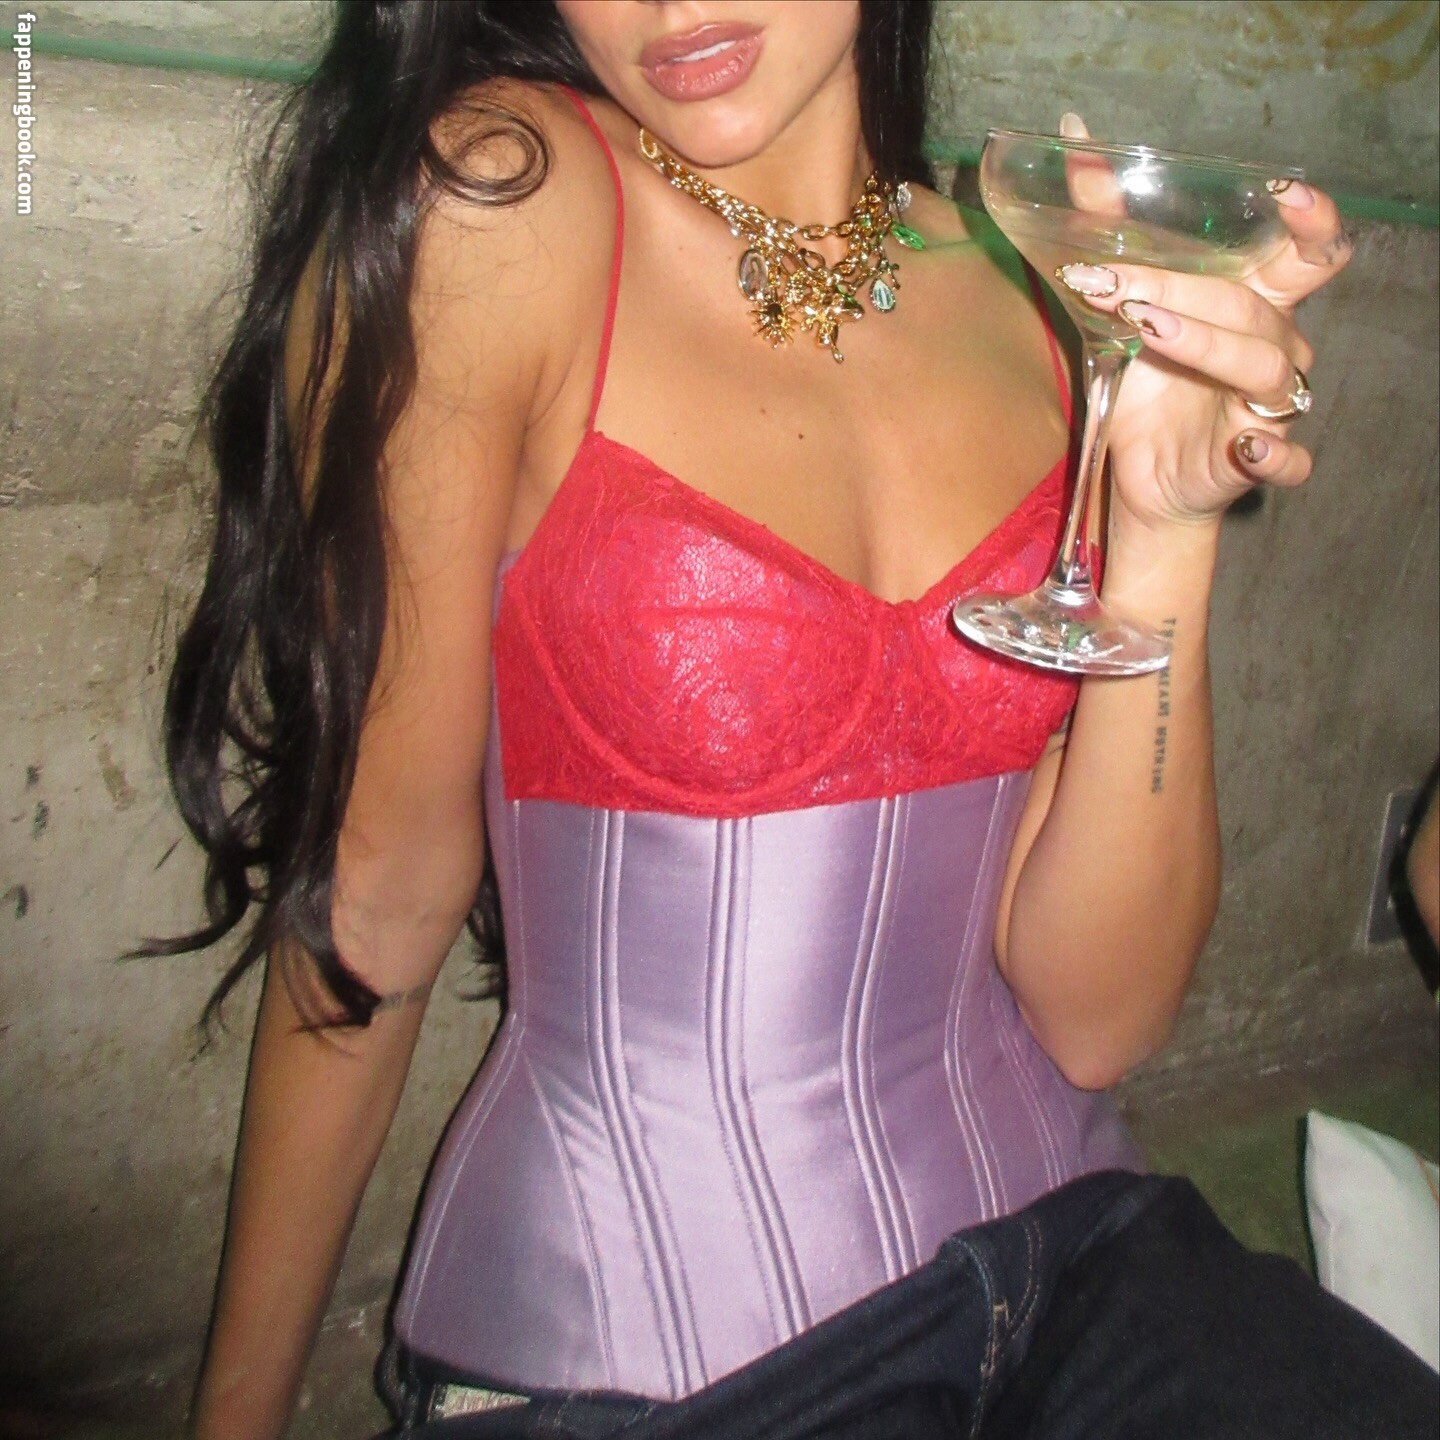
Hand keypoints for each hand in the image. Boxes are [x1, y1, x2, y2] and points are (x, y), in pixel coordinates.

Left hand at [1055, 115, 1350, 534]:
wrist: (1142, 476)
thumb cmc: (1150, 382)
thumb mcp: (1123, 303)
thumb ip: (1107, 225)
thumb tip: (1073, 138)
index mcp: (1256, 303)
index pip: (1309, 254)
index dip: (1310, 223)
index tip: (1285, 193)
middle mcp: (1274, 348)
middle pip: (1255, 309)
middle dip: (1191, 293)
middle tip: (1130, 293)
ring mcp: (1269, 407)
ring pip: (1264, 370)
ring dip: (1208, 348)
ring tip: (1148, 331)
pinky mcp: (1256, 460)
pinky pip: (1287, 460)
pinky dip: (1274, 455)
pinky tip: (1248, 448)